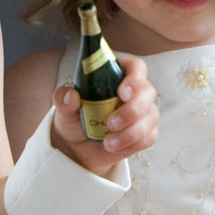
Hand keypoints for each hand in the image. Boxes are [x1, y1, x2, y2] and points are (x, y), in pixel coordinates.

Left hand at [51, 53, 158, 175]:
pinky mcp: (145, 133)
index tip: (122, 93)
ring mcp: (143, 112)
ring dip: (131, 132)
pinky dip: (132, 144)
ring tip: (108, 142)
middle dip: (132, 110)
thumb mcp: (64, 108)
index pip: (136, 67)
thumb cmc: (75, 118)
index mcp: (117, 75)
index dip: (134, 78)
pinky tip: (114, 147)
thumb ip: (63, 98)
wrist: (78, 146)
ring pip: (151, 117)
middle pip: (148, 92)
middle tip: (110, 123)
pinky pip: (149, 136)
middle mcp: (135, 91)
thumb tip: (70, 96)